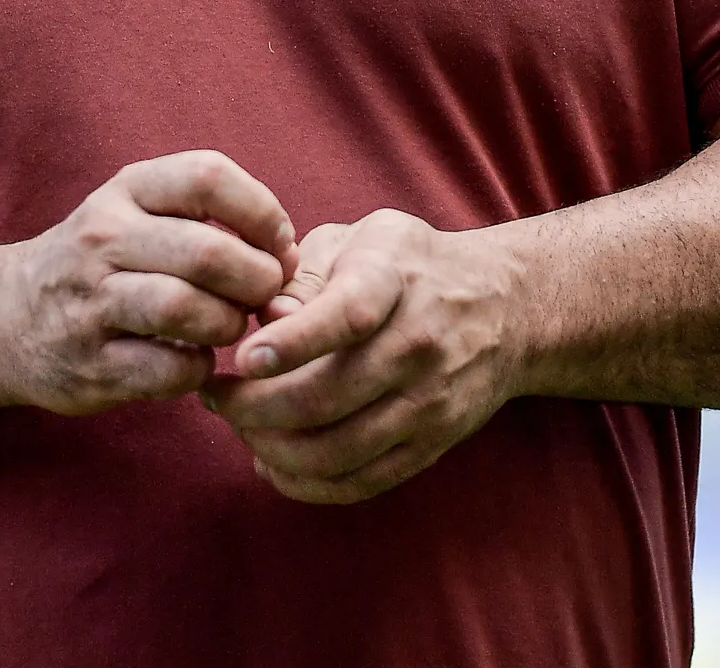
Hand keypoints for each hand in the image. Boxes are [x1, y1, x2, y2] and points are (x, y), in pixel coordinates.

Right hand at [0, 151, 298, 416]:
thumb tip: (290, 258)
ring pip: (186, 308)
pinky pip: (169, 369)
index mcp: (126, 190)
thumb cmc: (103, 262)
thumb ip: (209, 222)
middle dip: (257, 281)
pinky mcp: (88, 364)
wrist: (5, 317)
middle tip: (265, 298)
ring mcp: (90, 302)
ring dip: (228, 325)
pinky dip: (199, 369)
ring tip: (229, 327)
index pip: (208, 176)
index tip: (279, 246)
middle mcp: (102, 238)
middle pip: (208, 252)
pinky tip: (194, 361)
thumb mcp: (138, 214)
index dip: (263, 213)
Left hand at [202, 208, 524, 503]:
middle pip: (326, 397)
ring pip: (336, 450)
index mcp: (395, 279)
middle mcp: (418, 343)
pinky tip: (271, 461)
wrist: (505, 308)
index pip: (345, 317)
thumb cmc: (410, 266)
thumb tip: (266, 319)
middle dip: (252, 407)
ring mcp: (429, 401)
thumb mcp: (362, 237)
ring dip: (270, 448)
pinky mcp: (432, 444)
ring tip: (239, 426)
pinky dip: (305, 482)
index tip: (241, 357)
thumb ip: (306, 270)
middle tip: (215, 396)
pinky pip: (360, 482)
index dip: (290, 342)